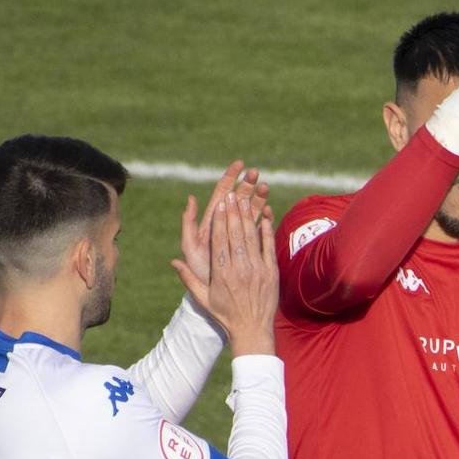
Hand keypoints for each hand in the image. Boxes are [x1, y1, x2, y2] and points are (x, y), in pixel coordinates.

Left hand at [174, 160, 269, 289]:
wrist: (215, 294)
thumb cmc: (200, 270)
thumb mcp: (191, 247)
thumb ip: (189, 224)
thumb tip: (191, 199)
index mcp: (213, 221)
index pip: (221, 194)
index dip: (230, 178)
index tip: (239, 164)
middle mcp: (227, 225)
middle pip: (239, 199)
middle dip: (247, 184)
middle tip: (256, 172)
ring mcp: (240, 235)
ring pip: (251, 211)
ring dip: (259, 198)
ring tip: (265, 187)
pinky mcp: (250, 246)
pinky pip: (260, 229)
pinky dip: (265, 219)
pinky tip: (269, 212)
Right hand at [174, 194, 278, 356]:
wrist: (252, 330)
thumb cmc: (226, 315)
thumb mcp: (204, 299)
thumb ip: (189, 279)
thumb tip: (174, 262)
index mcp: (221, 273)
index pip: (220, 240)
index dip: (220, 220)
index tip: (219, 204)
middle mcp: (239, 269)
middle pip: (235, 234)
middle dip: (233, 212)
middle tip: (231, 194)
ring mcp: (257, 270)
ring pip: (251, 237)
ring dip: (248, 216)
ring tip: (244, 198)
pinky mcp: (271, 272)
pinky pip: (268, 247)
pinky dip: (266, 230)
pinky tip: (264, 216)